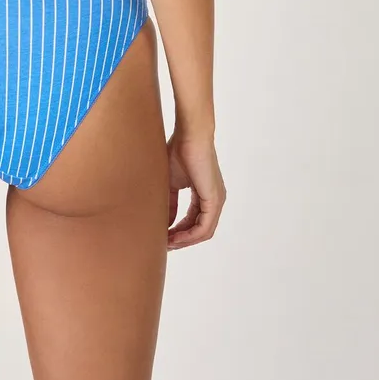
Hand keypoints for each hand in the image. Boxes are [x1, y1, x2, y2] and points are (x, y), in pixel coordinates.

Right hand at [167, 131, 225, 250]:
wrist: (190, 135)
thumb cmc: (179, 150)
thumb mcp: (171, 182)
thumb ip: (170, 201)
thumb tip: (165, 221)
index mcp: (205, 193)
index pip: (193, 219)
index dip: (177, 230)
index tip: (162, 235)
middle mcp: (214, 199)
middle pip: (198, 229)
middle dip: (180, 238)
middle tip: (163, 244)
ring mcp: (216, 201)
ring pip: (202, 232)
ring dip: (184, 240)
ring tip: (167, 243)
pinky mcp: (214, 200)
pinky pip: (204, 227)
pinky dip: (189, 235)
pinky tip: (174, 237)